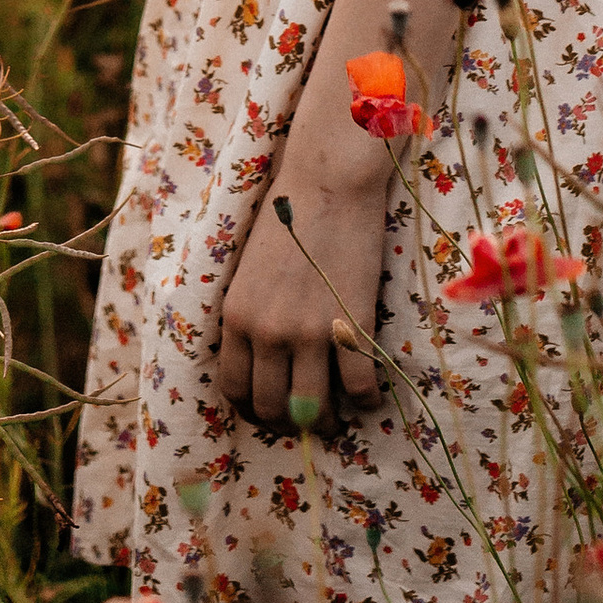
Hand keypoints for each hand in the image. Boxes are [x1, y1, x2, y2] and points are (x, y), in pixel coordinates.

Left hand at [216, 156, 389, 427]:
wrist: (328, 180)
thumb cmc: (289, 213)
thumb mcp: (250, 270)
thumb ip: (252, 316)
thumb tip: (263, 360)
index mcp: (236, 317)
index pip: (234, 389)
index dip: (252, 410)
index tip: (269, 412)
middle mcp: (266, 332)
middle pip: (271, 407)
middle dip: (289, 423)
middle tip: (307, 419)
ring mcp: (308, 332)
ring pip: (312, 408)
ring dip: (327, 422)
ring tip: (338, 418)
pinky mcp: (349, 325)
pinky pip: (358, 387)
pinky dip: (365, 400)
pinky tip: (368, 396)